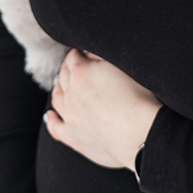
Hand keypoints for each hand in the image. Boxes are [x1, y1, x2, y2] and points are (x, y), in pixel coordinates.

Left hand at [45, 49, 161, 169]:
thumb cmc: (140, 100)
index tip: (84, 54)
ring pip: (57, 99)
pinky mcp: (73, 138)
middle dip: (69, 70)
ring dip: (59, 90)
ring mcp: (70, 117)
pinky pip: (55, 128)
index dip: (79, 54)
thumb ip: (102, 57)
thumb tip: (89, 53)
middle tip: (77, 69)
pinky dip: (51, 120)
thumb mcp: (124, 67)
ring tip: (64, 86)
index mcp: (81, 73)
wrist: (142, 136)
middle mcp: (70, 94)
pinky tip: (50, 116)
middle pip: (63, 76)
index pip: (73, 57)